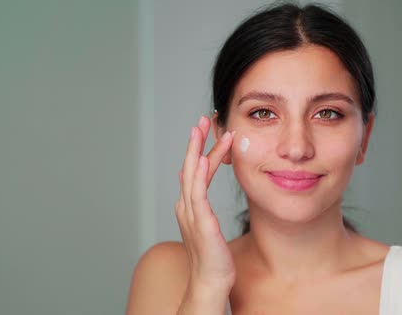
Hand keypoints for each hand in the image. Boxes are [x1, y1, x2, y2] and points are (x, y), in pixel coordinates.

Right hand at [175, 115, 235, 292]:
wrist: (210, 282)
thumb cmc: (214, 257)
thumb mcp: (209, 226)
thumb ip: (205, 207)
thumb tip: (204, 194)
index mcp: (190, 206)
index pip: (194, 171)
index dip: (200, 149)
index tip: (207, 130)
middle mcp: (187, 206)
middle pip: (189, 166)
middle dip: (195, 141)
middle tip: (202, 119)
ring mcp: (192, 214)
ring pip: (191, 175)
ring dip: (196, 150)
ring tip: (201, 129)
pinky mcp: (201, 223)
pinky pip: (197, 194)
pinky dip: (197, 175)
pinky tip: (200, 159)